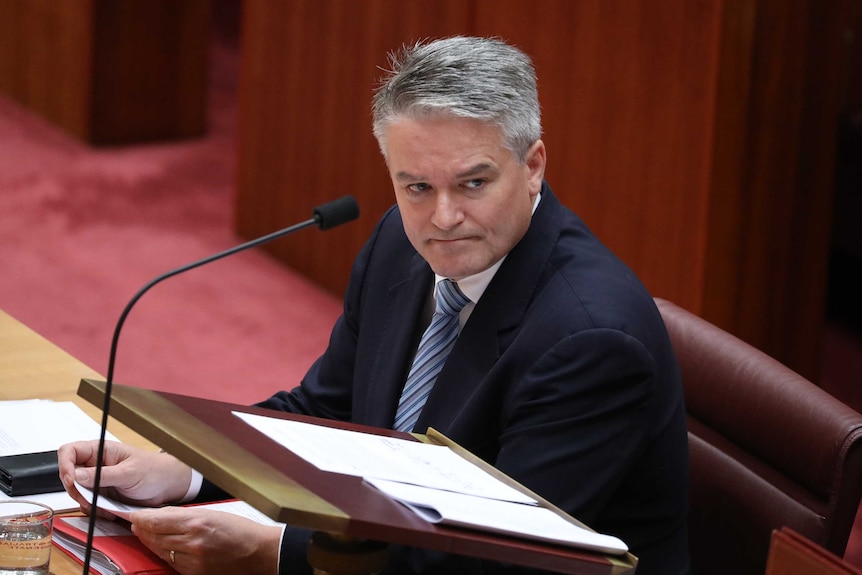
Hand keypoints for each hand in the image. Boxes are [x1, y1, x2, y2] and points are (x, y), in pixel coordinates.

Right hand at [58, 440, 192, 511]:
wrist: (168, 485)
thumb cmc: (154, 470)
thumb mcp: (130, 472)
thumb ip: (103, 475)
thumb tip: (77, 475)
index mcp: (101, 451)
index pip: (70, 451)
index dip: (65, 465)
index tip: (71, 481)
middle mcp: (96, 465)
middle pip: (69, 475)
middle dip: (77, 490)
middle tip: (91, 499)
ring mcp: (97, 481)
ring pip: (77, 493)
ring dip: (87, 503)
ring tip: (105, 506)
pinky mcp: (102, 495)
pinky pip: (88, 504)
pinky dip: (95, 510)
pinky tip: (110, 511)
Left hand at [130, 506, 282, 574]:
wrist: (260, 554)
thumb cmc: (242, 531)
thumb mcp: (214, 514)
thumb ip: (186, 515)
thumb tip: (163, 515)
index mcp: (197, 523)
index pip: (158, 520)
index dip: (142, 518)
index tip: (134, 515)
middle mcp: (192, 543)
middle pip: (156, 536)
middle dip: (143, 529)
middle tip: (136, 523)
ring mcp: (192, 561)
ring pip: (160, 550)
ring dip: (150, 542)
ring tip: (144, 534)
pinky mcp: (194, 574)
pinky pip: (172, 563)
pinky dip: (164, 554)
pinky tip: (161, 547)